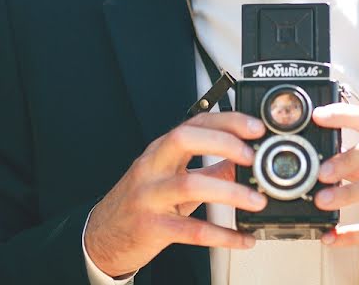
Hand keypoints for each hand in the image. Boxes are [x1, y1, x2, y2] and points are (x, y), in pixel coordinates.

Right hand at [84, 112, 267, 277]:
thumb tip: (243, 164)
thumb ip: (208, 170)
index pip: (195, 122)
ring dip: (229, 192)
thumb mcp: (173, 178)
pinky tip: (243, 238)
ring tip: (256, 200)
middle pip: (184, 139)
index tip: (255, 127)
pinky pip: (191, 231)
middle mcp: (152, 167)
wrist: (102, 235)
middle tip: (252, 156)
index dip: (227, 121)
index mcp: (161, 151)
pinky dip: (222, 235)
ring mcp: (149, 196)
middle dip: (222, 142)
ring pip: (189, 185)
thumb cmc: (139, 202)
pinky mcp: (151, 227)